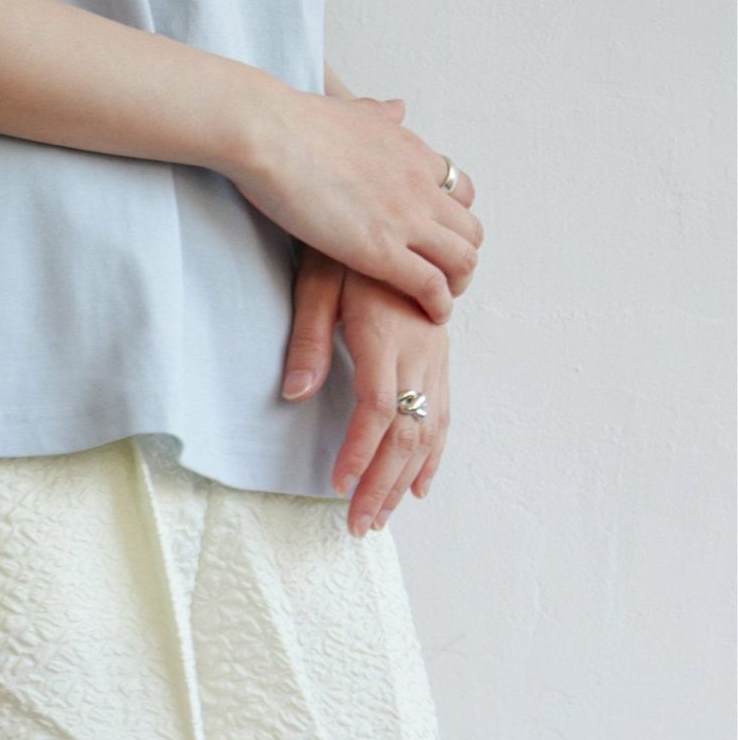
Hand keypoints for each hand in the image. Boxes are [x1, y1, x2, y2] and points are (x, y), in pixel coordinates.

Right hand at [229, 85, 481, 324]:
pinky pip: (431, 285)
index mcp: (412, 153)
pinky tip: (429, 315)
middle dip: (462, 260)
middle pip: (470, 230)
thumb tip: (397, 109)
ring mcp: (405, 219)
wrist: (272, 134)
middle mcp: (420, 185)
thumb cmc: (297, 124)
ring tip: (438, 303)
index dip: (452, 222)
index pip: (459, 191)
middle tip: (441, 280)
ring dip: (456, 285)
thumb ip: (379, 116)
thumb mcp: (354, 110)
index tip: (435, 242)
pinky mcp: (381, 251)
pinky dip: (438, 305)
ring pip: (462, 260)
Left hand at [281, 245, 449, 536]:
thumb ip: (309, 337)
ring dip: (403, 481)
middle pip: (406, 431)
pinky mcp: (441, 359)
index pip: (377, 406)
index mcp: (388, 333)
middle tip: (357, 524)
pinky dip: (433, 457)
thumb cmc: (347, 246)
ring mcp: (435, 356)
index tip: (339, 484)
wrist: (398, 214)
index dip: (360, 450)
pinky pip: (444, 416)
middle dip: (381, 484)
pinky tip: (419, 488)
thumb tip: (295, 392)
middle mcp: (420, 350)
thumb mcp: (318, 279)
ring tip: (378, 518)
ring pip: (428, 431)